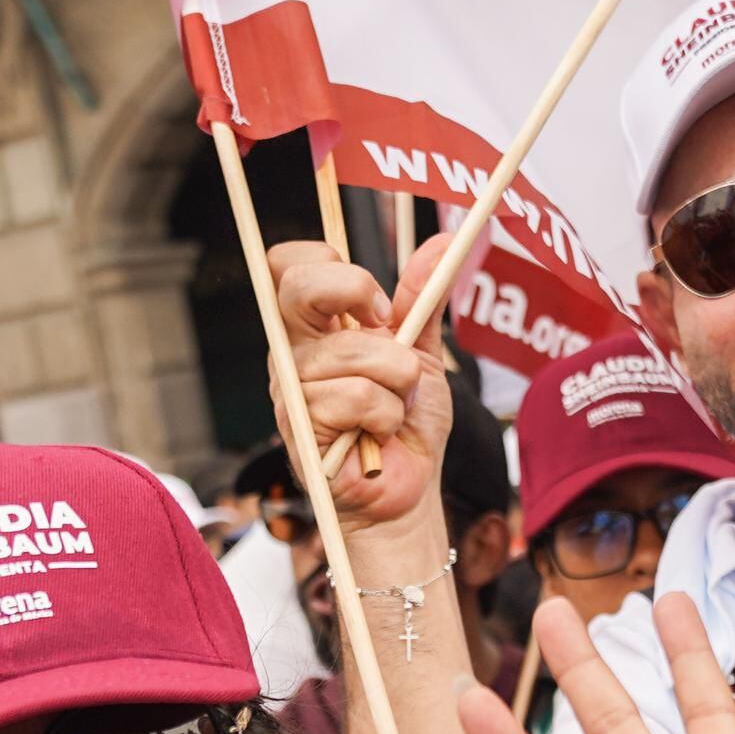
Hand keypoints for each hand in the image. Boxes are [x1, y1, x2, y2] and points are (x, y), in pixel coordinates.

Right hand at [266, 231, 457, 541]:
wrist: (410, 491)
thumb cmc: (406, 425)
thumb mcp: (421, 352)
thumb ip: (424, 299)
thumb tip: (443, 242)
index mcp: (314, 327)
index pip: (292, 263)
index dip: (334, 265)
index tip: (381, 302)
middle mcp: (293, 352)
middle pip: (297, 285)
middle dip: (356, 294)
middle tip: (388, 328)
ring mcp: (291, 390)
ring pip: (350, 350)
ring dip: (395, 380)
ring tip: (394, 408)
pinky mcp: (300, 429)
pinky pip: (355, 397)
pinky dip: (386, 415)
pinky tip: (379, 435)